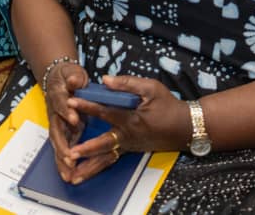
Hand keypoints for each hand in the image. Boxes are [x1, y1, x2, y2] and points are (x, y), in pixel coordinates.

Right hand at [41, 61, 89, 182]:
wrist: (58, 78)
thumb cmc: (68, 76)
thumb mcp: (72, 72)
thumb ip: (74, 76)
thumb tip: (74, 80)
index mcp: (57, 95)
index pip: (61, 103)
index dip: (66, 111)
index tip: (74, 119)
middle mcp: (54, 112)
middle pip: (56, 130)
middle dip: (62, 145)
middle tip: (70, 158)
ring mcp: (57, 123)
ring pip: (57, 143)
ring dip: (61, 159)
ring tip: (68, 175)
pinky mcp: (62, 131)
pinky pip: (62, 148)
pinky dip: (64, 162)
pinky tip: (69, 175)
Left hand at [62, 74, 190, 184]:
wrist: (184, 127)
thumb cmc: (168, 105)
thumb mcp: (151, 88)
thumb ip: (127, 83)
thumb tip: (105, 79)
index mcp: (132, 119)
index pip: (105, 111)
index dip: (87, 106)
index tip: (70, 102)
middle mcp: (128, 136)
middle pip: (104, 143)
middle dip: (86, 149)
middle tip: (69, 154)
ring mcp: (129, 145)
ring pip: (107, 158)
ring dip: (90, 167)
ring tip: (72, 175)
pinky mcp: (130, 150)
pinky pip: (111, 160)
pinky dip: (98, 167)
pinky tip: (85, 173)